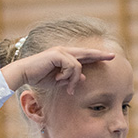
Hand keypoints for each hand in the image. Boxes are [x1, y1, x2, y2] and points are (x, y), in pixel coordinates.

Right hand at [1, 46, 115, 94]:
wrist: (24, 74)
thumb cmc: (39, 78)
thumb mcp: (59, 81)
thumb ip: (71, 79)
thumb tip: (84, 77)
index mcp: (65, 56)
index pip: (84, 55)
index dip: (96, 56)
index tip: (109, 57)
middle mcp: (64, 51)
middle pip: (86, 53)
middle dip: (99, 55)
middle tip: (113, 56)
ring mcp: (61, 51)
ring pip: (78, 66)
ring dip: (73, 79)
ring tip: (64, 86)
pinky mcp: (57, 54)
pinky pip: (71, 67)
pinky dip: (67, 76)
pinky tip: (57, 80)